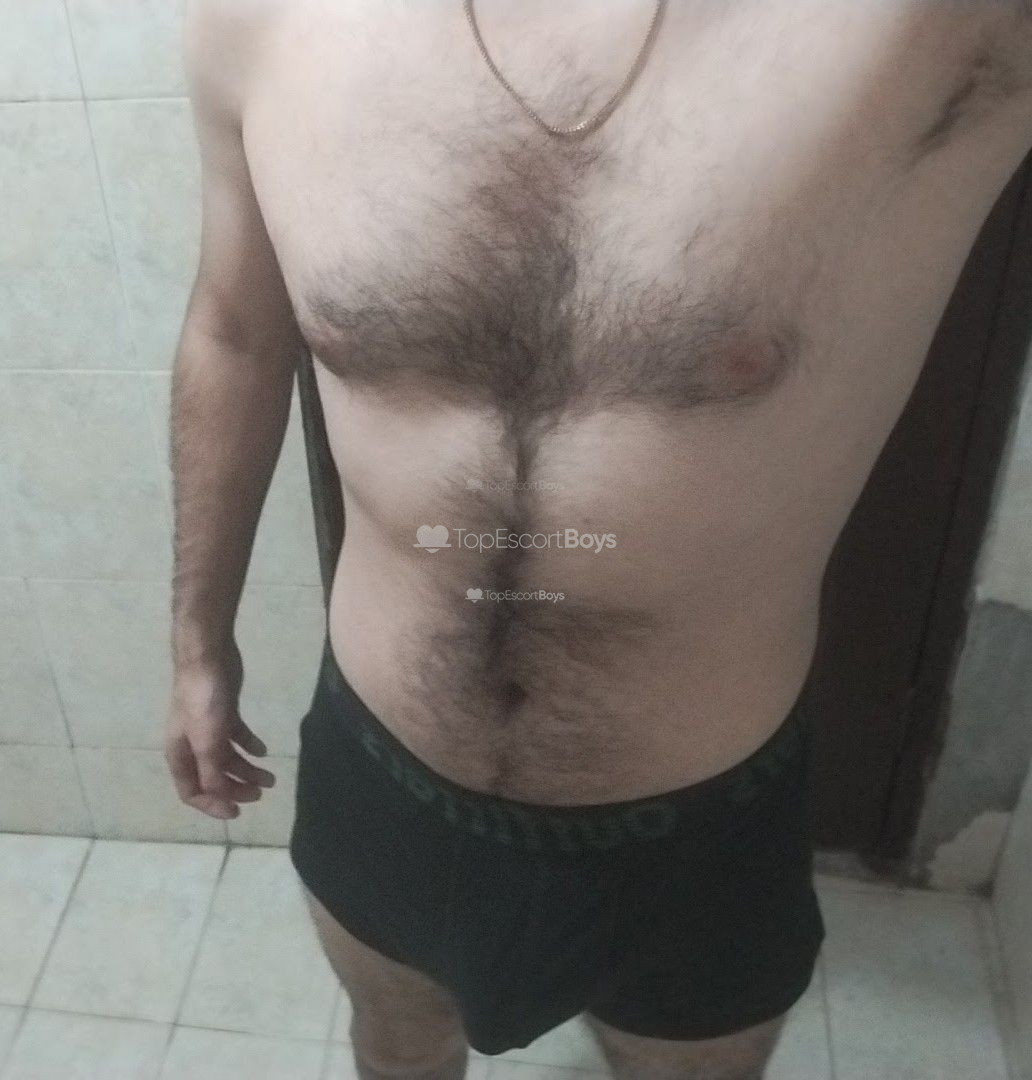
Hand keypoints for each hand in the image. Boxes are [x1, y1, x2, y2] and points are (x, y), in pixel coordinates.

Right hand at [165, 640, 275, 819]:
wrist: (208, 657)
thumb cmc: (203, 700)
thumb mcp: (207, 741)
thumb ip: (212, 771)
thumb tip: (220, 796)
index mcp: (180, 754)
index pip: (193, 791)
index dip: (213, 804)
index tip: (238, 812)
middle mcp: (191, 745)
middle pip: (213, 777)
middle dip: (236, 788)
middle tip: (261, 793)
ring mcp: (208, 728)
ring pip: (227, 758)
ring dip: (247, 769)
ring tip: (270, 777)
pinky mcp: (224, 712)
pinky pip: (236, 735)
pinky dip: (249, 745)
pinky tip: (263, 750)